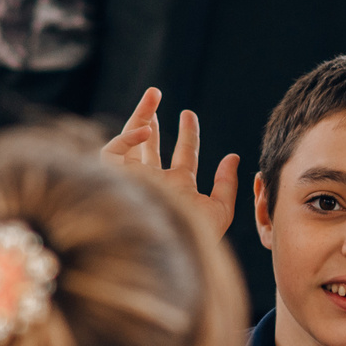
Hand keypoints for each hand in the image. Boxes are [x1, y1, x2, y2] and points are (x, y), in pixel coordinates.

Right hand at [103, 87, 238, 237]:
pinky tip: (146, 132)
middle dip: (152, 119)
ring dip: (139, 117)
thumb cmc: (192, 237)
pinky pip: (111, 153)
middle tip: (156, 94)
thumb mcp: (219, 210)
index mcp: (177, 188)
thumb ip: (226, 184)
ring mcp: (133, 180)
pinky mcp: (113, 181)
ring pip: (129, 143)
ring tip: (152, 95)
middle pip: (150, 146)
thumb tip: (233, 157)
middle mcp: (153, 182)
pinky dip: (127, 139)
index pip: (182, 156)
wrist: (165, 251)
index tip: (189, 114)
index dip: (187, 134)